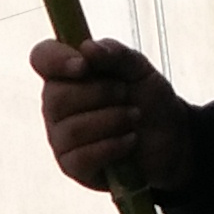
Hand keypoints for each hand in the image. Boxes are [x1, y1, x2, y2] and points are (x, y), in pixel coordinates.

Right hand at [29, 38, 195, 195]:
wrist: (171, 137)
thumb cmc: (148, 98)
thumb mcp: (139, 69)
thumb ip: (115, 53)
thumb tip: (86, 48)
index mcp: (67, 74)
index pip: (42, 58)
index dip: (55, 60)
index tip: (83, 65)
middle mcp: (56, 106)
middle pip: (56, 97)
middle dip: (99, 94)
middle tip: (125, 94)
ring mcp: (61, 138)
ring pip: (72, 130)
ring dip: (111, 120)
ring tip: (134, 117)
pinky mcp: (73, 166)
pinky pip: (82, 157)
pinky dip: (112, 146)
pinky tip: (130, 140)